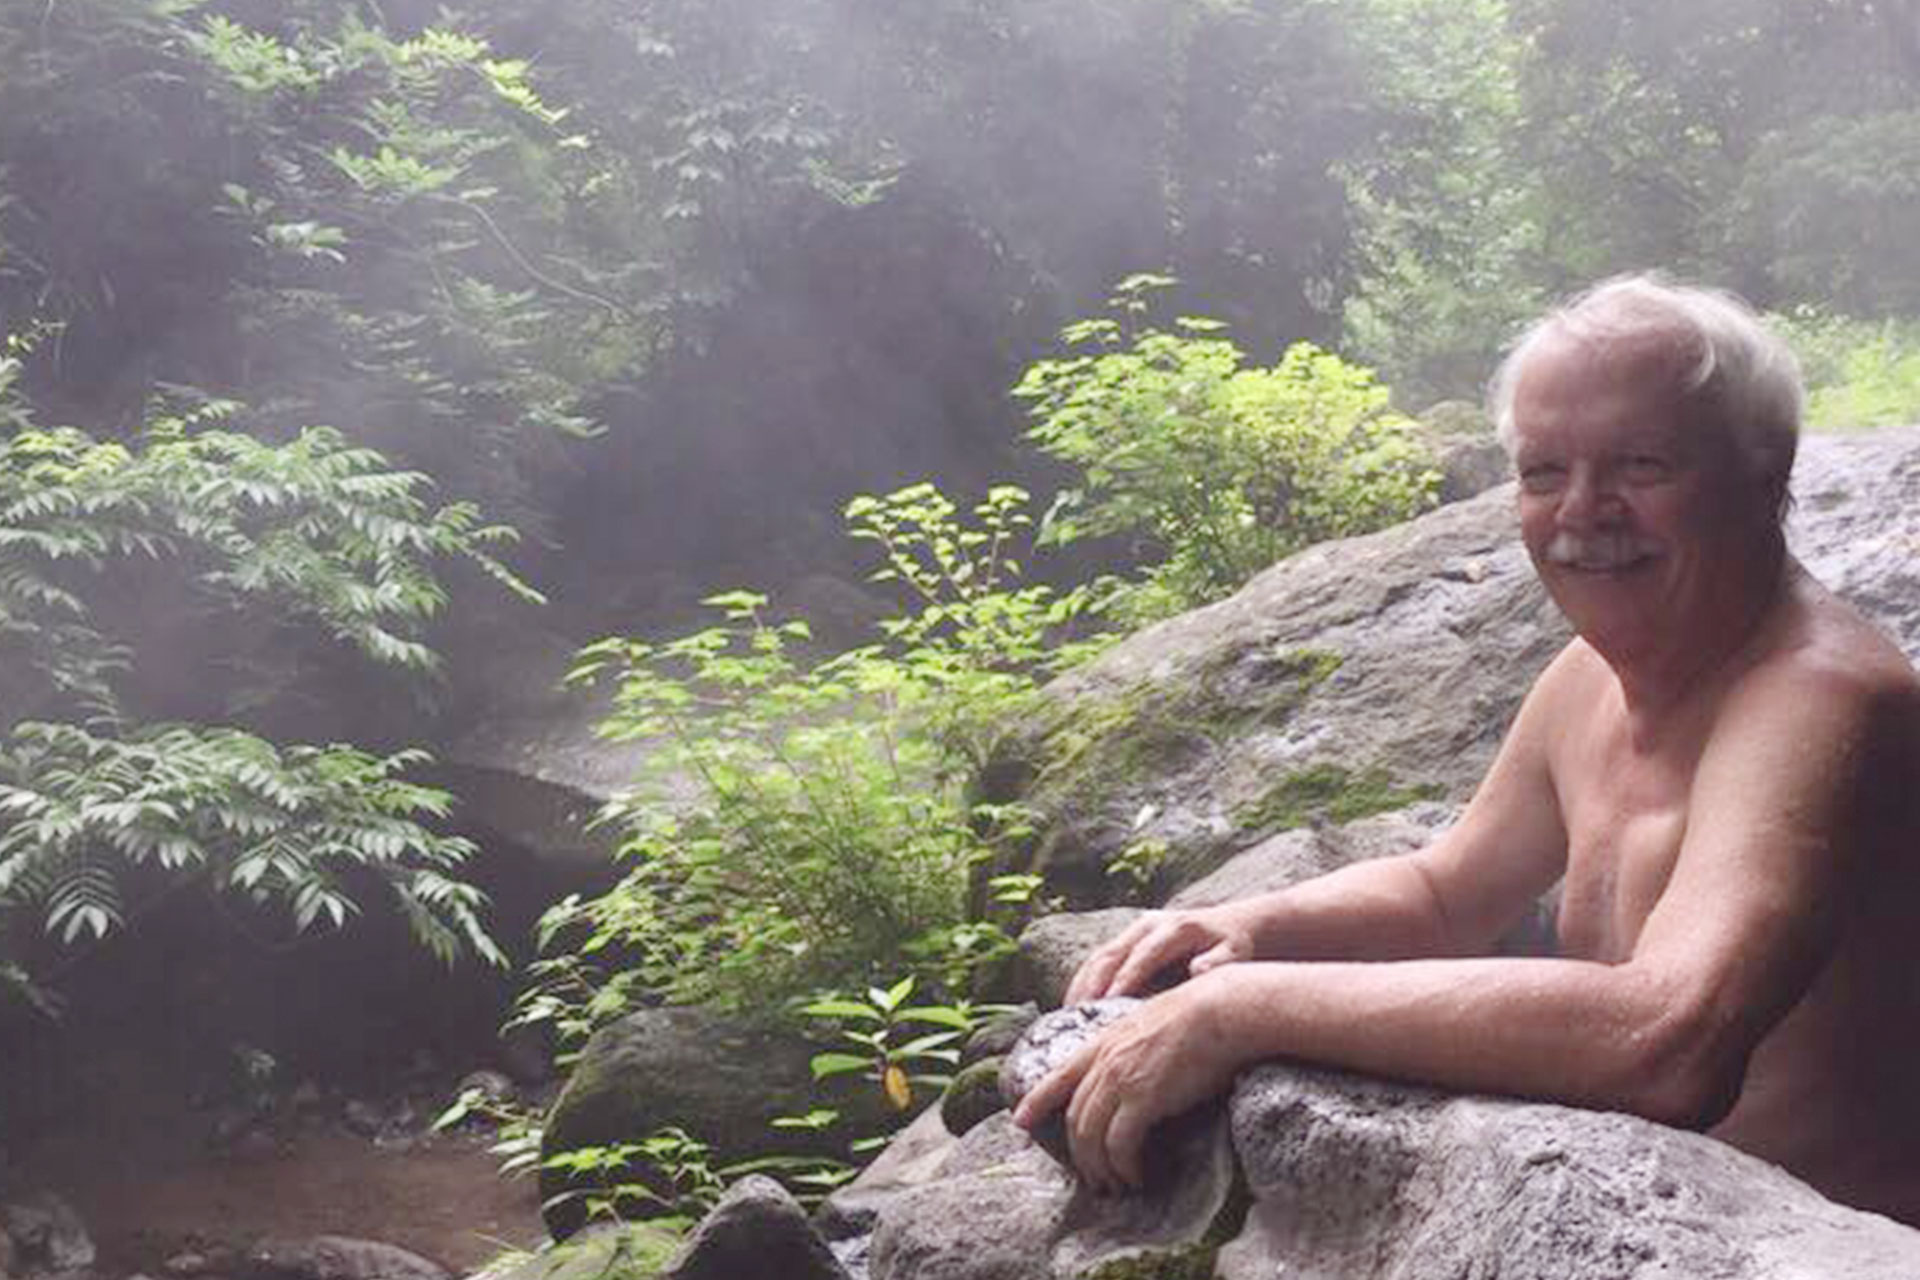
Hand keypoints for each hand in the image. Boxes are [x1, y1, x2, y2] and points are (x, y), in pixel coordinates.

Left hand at [1013, 973, 1242, 1191]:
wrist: (1220, 1010)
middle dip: (1079, 1153)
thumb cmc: (1200, 1017)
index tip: (1020, 1121)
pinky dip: (1124, 1166)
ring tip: (1114, 1186)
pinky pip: (1120, 1144)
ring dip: (1100, 1167)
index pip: (1059, 1076)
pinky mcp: (1142, 1098)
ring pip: (1092, 1135)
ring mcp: (1120, 1079)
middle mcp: (1105, 1061)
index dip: (1037, 1101)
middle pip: (1076, 1117)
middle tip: (1092, 1178)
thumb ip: (1132, 1048)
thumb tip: (1137, 1075)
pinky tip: (1136, 1176)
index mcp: (1104, 1041)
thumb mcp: (1150, 1025)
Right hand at [1065, 903, 1258, 1004]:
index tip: (1110, 1003)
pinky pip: (1099, 959)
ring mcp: (1134, 930)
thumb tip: (1197, 970)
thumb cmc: (1233, 945)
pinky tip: (1074, 1006)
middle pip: (1113, 953)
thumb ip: (1218, 962)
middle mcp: (1149, 925)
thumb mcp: (1234, 952)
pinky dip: (1084, 981)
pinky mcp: (1127, 939)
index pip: (1145, 954)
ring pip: (1100, 955)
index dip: (1126, 977)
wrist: (1229, 924)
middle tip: (1077, 1014)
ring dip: (1082, 984)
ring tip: (1068, 1015)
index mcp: (1174, 928)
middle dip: (1093, 983)